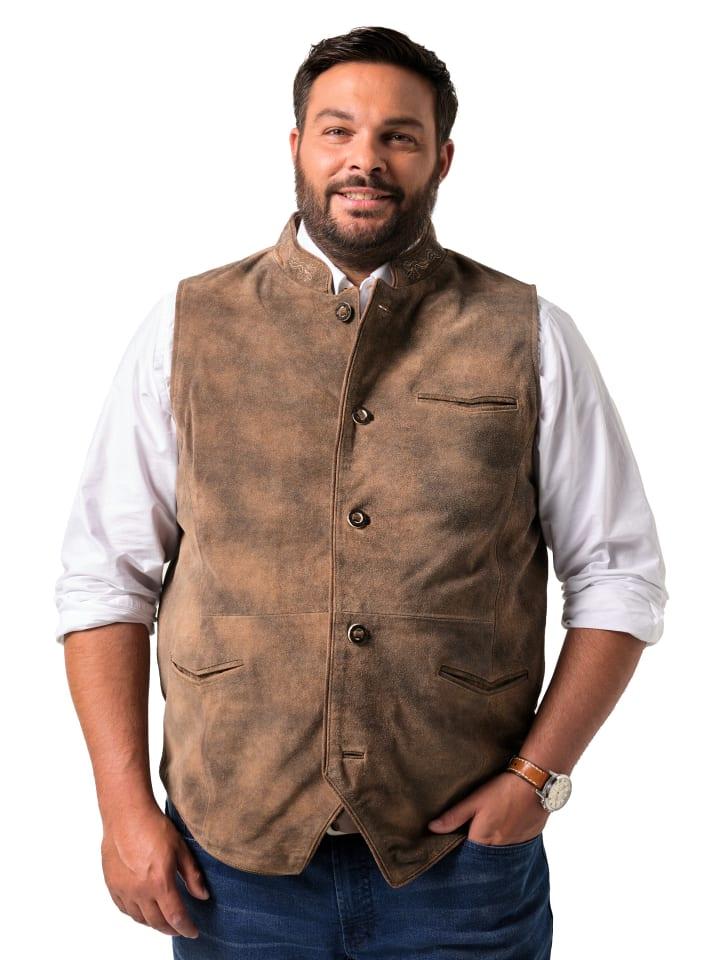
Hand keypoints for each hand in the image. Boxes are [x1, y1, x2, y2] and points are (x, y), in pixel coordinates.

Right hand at [100, 801, 208, 937]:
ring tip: (164, 920)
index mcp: (159, 882)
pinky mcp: (112, 885)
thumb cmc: (154, 826)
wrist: (126, 815)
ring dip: (154, 923)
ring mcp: (124, 889)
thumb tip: (203, 895)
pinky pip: (125, 909)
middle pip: (157, 922)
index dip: (186, 928)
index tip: (193, 932)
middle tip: (180, 927)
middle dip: (171, 928)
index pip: (175, 916)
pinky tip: (144, 910)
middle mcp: (140, 890)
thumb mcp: (181, 848)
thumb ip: (192, 875)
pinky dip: (136, 915)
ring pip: (140, 918)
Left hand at [427, 770, 549, 844]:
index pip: (468, 854)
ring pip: (502, 850)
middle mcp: (501, 848)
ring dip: (496, 844)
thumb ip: (454, 817)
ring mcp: (518, 844)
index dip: (462, 848)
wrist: (536, 782)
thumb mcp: (474, 800)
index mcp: (484, 840)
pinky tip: (510, 826)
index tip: (457, 842)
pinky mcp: (530, 837)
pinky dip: (511, 838)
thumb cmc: (503, 789)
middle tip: (476, 834)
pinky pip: (517, 844)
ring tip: (494, 829)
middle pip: (485, 854)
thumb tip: (432, 828)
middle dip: (479, 849)